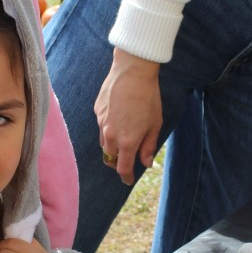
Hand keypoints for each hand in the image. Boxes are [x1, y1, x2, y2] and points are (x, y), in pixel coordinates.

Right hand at [95, 48, 161, 185]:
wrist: (132, 72)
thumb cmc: (148, 97)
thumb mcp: (154, 124)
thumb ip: (148, 146)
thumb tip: (146, 162)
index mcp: (127, 141)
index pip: (123, 168)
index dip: (126, 177)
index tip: (128, 180)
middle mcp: (111, 136)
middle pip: (110, 159)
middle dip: (118, 162)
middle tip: (127, 159)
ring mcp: (101, 123)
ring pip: (104, 144)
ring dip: (112, 146)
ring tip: (123, 137)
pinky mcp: (97, 111)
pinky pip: (101, 127)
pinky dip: (109, 129)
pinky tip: (119, 117)